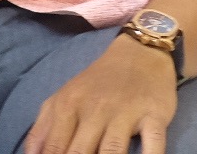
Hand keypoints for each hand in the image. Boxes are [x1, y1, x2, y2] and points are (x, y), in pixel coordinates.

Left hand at [27, 33, 176, 153]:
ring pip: (112, 151)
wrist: (140, 52)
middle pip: (79, 153)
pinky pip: (153, 143)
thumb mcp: (63, 98)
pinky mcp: (154, 114)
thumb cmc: (97, 83)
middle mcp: (95, 110)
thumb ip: (41, 130)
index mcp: (68, 106)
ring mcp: (125, 112)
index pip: (52, 149)